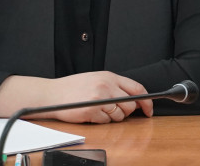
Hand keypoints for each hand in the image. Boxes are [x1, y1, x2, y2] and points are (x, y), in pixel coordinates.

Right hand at [0, 72, 153, 122]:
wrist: (51, 94)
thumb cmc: (73, 88)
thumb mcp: (96, 79)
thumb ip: (115, 86)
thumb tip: (134, 98)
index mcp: (109, 76)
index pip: (137, 88)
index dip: (146, 101)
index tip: (149, 110)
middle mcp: (106, 86)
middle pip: (130, 104)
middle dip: (126, 111)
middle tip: (113, 110)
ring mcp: (99, 99)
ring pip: (119, 115)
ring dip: (112, 117)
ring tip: (99, 110)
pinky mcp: (91, 111)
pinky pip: (106, 122)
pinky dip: (101, 121)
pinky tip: (91, 114)